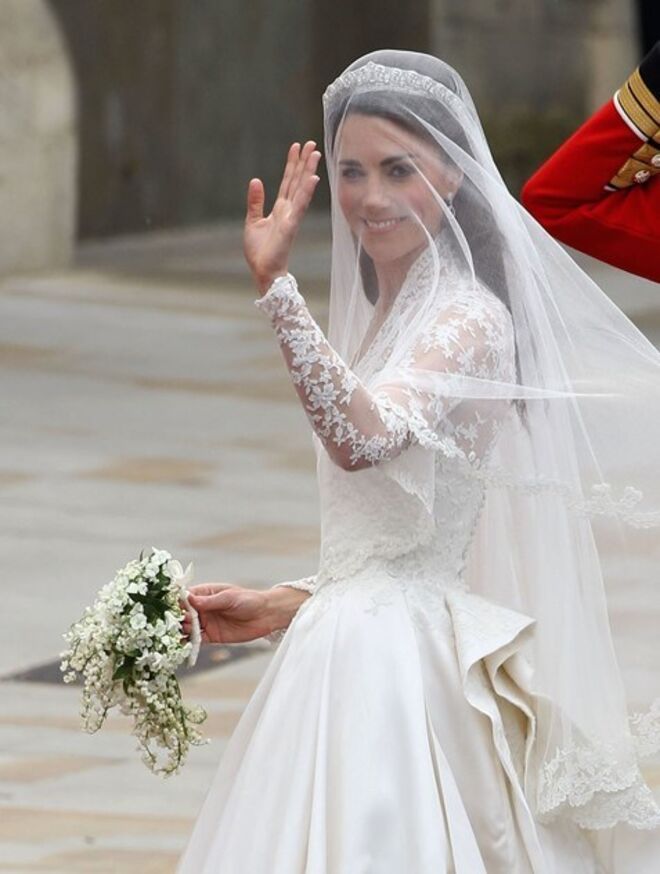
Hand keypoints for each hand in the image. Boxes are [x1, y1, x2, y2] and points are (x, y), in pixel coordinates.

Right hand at [180, 583, 272, 644]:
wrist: (266, 615)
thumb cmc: (249, 600)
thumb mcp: (229, 598)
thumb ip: (210, 601)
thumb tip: (190, 600)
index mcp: (205, 594)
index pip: (185, 597)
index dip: (176, 602)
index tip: (168, 607)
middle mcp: (203, 608)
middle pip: (183, 614)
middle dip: (176, 618)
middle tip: (171, 623)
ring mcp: (206, 623)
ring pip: (187, 628)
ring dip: (180, 631)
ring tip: (174, 634)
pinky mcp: (211, 636)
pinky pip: (196, 641)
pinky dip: (188, 643)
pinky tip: (182, 645)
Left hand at [243, 140, 321, 294]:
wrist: (263, 271)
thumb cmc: (260, 252)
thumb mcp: (252, 221)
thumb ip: (255, 201)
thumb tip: (255, 180)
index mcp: (280, 209)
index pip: (287, 182)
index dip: (292, 164)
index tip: (296, 147)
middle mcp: (288, 210)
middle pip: (297, 181)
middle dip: (304, 162)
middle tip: (311, 143)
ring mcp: (291, 217)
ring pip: (301, 190)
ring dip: (308, 171)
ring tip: (315, 154)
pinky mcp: (290, 226)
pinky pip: (299, 206)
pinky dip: (306, 193)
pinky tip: (313, 179)